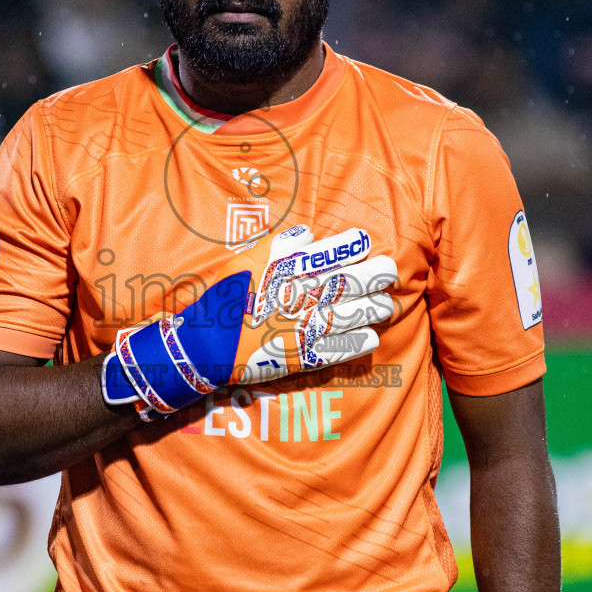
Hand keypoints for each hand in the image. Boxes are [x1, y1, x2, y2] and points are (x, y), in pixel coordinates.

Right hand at [102, 225, 396, 417]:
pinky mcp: (297, 357)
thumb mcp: (242, 262)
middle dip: (369, 277)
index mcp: (280, 273)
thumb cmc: (222, 299)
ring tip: (387, 305)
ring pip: (343, 316)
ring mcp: (296, 329)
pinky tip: (372, 338)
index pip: (321, 255)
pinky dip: (354, 344)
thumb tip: (308, 234)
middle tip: (390, 272)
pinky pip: (332, 350)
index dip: (346, 247)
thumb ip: (276, 246)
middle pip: (340, 284)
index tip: (366, 241)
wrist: (201, 346)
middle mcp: (292, 299)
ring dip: (368, 310)